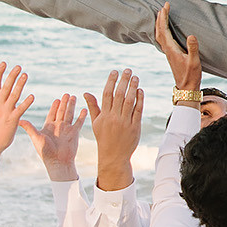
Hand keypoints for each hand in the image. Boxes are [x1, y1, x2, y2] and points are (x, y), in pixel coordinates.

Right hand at [0, 64, 33, 161]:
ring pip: (13, 95)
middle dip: (11, 76)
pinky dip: (26, 103)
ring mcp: (5, 112)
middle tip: (18, 66)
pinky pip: (20, 109)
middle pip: (5, 87)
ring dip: (20, 85)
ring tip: (25, 75)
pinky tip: (32, 96)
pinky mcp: (12, 120)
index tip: (4, 63)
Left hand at [21, 90, 80, 178]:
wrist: (58, 162)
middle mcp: (58, 126)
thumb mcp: (36, 137)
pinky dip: (81, 116)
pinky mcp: (74, 133)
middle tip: (66, 94)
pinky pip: (78, 122)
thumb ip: (29, 127)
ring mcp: (67, 129)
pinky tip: (84, 109)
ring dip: (72, 106)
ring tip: (74, 97)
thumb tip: (18, 120)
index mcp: (49, 126)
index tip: (57, 99)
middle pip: (61, 111)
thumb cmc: (45, 152)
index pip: (52, 113)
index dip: (54, 106)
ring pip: (70, 114)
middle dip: (64, 103)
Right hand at [82, 69, 143, 190]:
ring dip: (133, 88)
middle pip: (119, 95)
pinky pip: (138, 111)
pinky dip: (139, 100)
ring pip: (129, 101)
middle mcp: (114, 118)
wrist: (113, 156)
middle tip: (127, 70)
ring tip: (135, 77)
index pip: (107, 94)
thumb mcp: (96, 123)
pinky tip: (140, 91)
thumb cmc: (104, 138)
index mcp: (104, 115)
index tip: (114, 71)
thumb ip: (93, 107)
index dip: (111, 81)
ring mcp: (125, 122)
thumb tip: (86, 92)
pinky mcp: (135, 127)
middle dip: (123, 81)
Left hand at [153, 6, 202, 94]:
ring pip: (159, 35)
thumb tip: (191, 35)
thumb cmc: (191, 76)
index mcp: (171, 49)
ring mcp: (168, 53)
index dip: (163, 18)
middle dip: (160, 18)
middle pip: (159, 31)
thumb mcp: (194, 62)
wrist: (186, 88)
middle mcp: (167, 50)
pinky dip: (162, 31)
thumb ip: (193, 48)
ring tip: (162, 14)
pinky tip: (165, 30)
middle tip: (163, 6)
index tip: (165, 6)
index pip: (164, 30)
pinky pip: (163, 40)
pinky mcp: (171, 55)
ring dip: (160, 24)